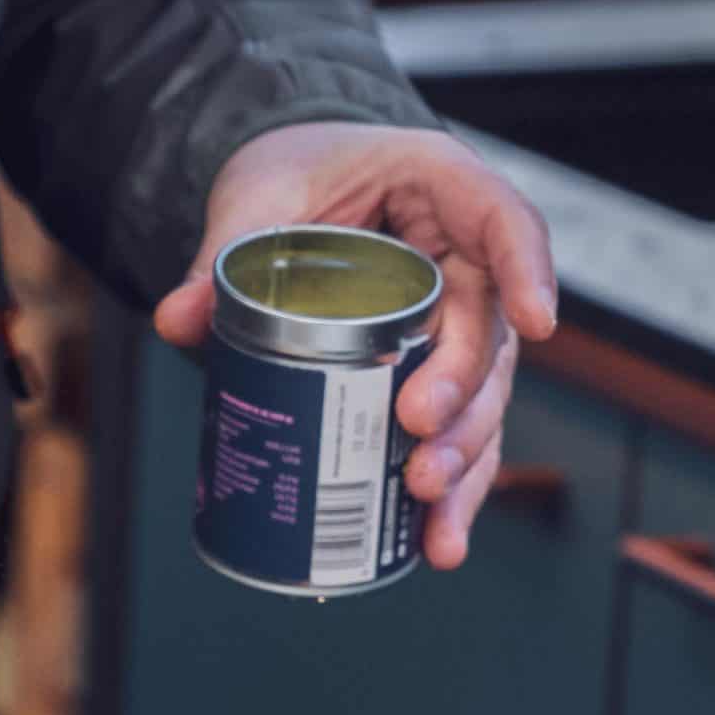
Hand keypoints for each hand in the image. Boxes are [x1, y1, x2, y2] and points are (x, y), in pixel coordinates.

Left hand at [156, 123, 555, 569]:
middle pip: (490, 333)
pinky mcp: (435, 374)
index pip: (505, 222)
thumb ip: (222, 253)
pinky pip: (455, 433)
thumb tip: (179, 318)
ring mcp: (459, 323)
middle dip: (462, 396)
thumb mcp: (257, 196)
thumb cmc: (296, 171)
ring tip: (428, 508)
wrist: (294, 192)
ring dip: (464, 459)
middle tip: (418, 436)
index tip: (535, 321)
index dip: (526, 271)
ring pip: (483, 397)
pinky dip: (449, 490)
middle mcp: (467, 259)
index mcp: (441, 187)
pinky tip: (435, 543)